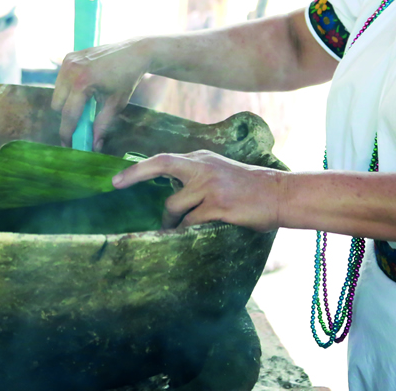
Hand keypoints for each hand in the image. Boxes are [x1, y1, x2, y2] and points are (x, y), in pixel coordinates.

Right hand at [52, 39, 151, 147]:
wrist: (135, 52)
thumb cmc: (128, 78)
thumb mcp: (116, 104)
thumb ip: (102, 125)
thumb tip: (94, 146)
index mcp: (82, 82)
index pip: (68, 114)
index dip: (67, 133)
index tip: (68, 146)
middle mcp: (71, 70)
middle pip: (57, 105)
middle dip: (67, 116)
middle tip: (82, 121)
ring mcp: (68, 61)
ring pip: (57, 93)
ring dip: (66, 102)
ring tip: (86, 103)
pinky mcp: (69, 57)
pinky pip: (61, 80)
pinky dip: (68, 89)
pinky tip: (85, 89)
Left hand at [112, 150, 284, 231]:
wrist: (279, 194)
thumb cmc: (251, 189)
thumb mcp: (221, 173)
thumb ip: (197, 179)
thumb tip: (172, 196)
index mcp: (202, 159)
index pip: (164, 159)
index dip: (138, 168)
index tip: (116, 179)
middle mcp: (203, 168)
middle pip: (161, 165)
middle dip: (135, 174)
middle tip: (116, 185)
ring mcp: (210, 185)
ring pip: (174, 206)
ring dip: (171, 222)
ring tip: (175, 230)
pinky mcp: (218, 205)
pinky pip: (190, 222)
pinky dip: (185, 231)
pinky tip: (188, 236)